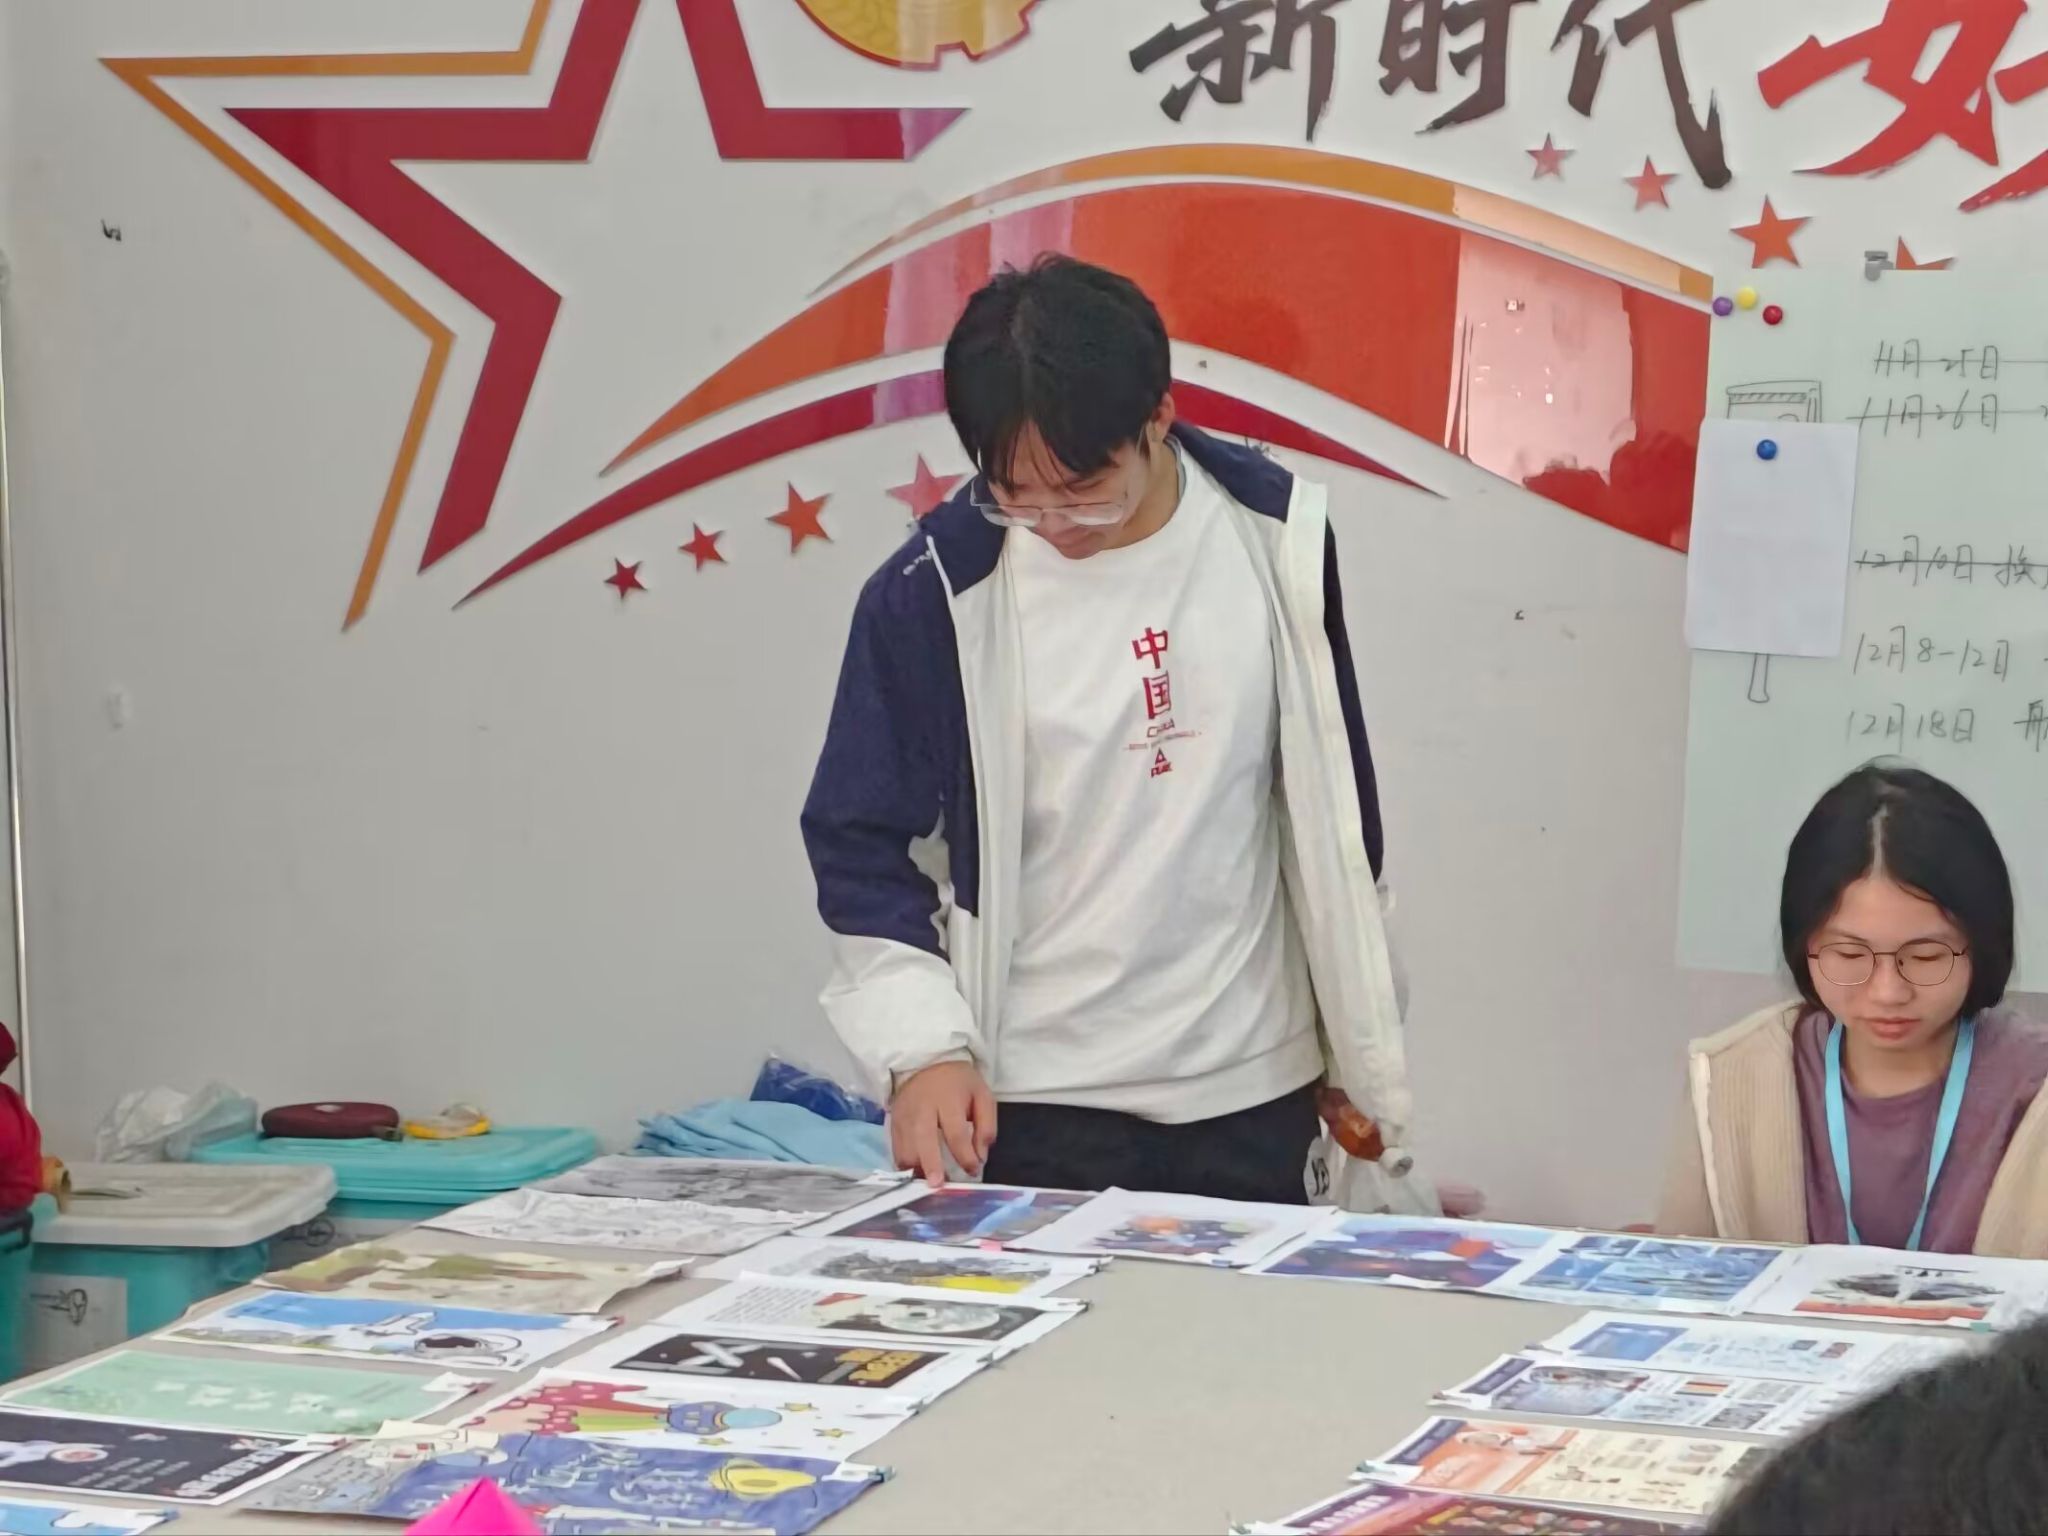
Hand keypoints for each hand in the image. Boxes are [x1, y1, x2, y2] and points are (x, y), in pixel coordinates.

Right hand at [888, 1061, 996, 1185]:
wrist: (926, 1064)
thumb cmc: (958, 1084)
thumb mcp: (982, 1096)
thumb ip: (986, 1126)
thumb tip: (981, 1157)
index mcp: (947, 1098)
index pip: (955, 1132)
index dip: (965, 1156)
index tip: (974, 1170)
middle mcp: (921, 1107)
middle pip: (923, 1139)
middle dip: (930, 1165)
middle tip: (938, 1185)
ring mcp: (903, 1116)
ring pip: (905, 1149)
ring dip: (917, 1171)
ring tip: (930, 1185)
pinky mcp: (893, 1124)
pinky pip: (896, 1151)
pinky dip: (905, 1167)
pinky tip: (918, 1175)